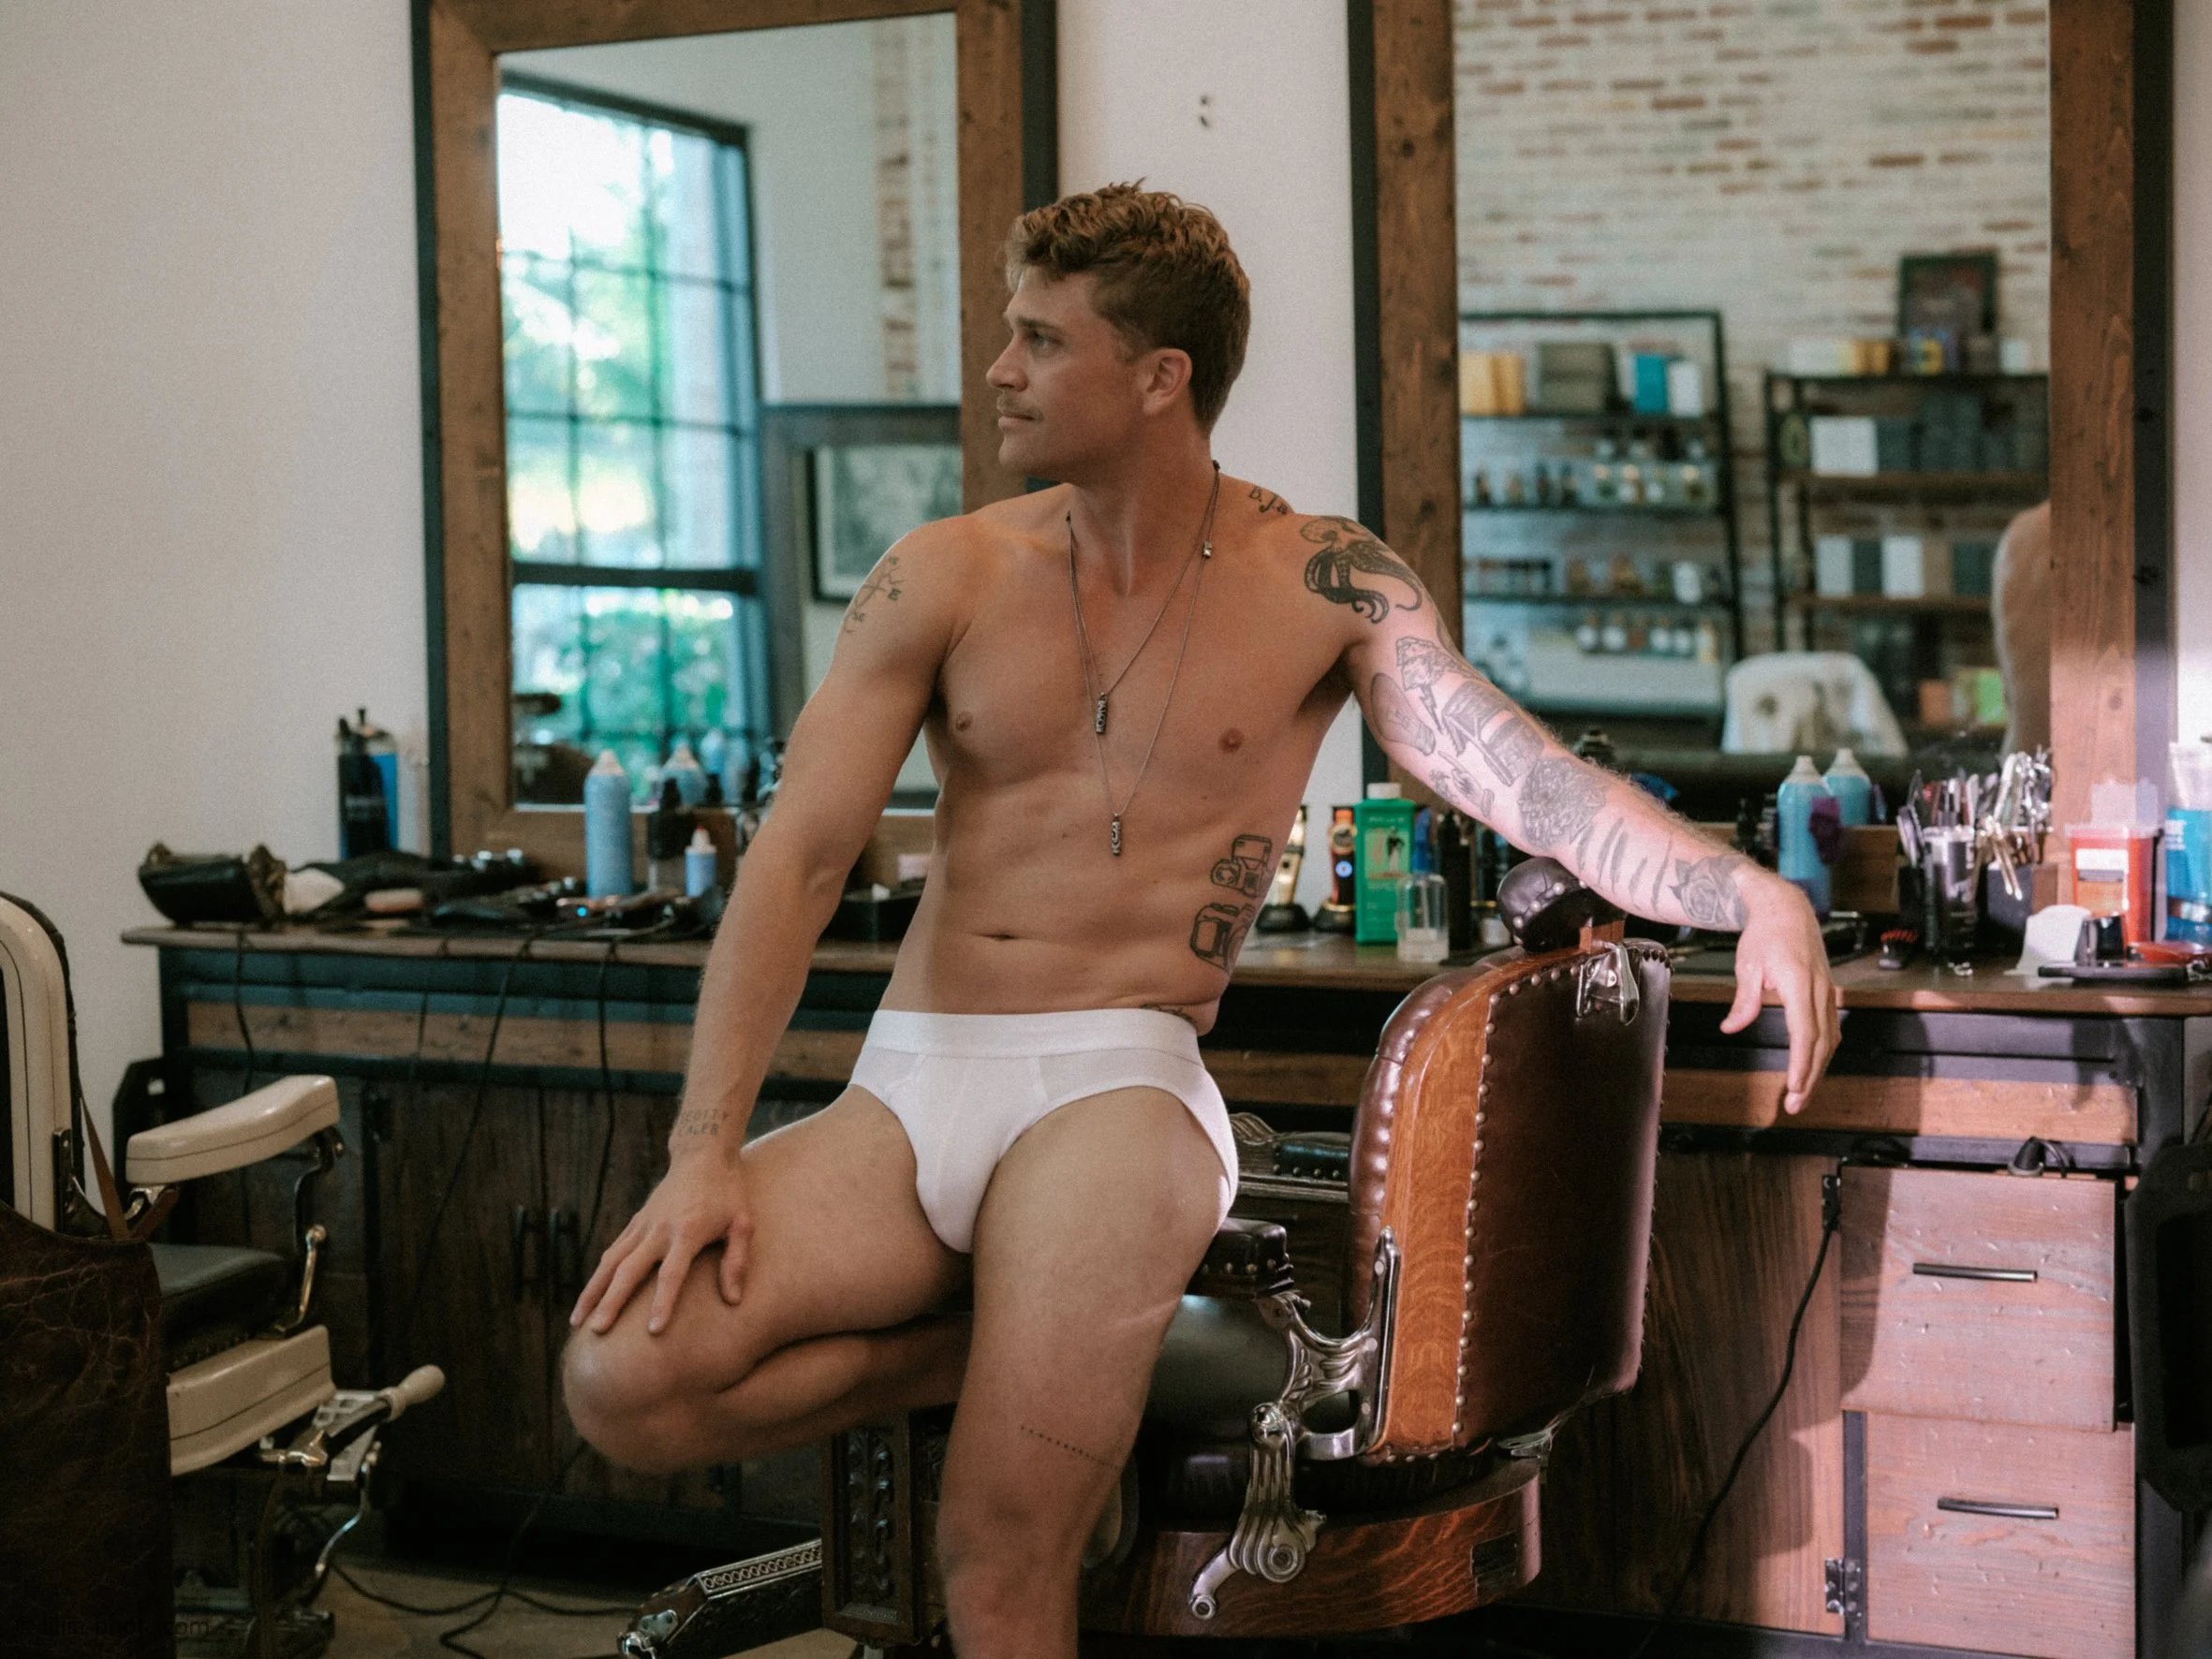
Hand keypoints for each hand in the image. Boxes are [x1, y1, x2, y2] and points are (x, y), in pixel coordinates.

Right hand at [570, 1152, 752, 1335]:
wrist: (702, 1155)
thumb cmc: (729, 1193)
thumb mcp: (743, 1223)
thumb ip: (737, 1261)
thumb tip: (733, 1300)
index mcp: (688, 1231)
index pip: (672, 1273)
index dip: (663, 1302)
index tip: (653, 1330)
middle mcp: (659, 1229)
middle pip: (630, 1270)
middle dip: (612, 1302)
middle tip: (598, 1332)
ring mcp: (643, 1225)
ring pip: (611, 1261)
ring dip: (593, 1291)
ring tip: (576, 1321)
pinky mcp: (635, 1222)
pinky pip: (613, 1251)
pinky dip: (598, 1275)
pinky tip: (589, 1297)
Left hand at [1722, 875, 1842, 1113]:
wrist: (1787, 909)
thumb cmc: (1764, 934)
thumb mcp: (1747, 964)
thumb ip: (1744, 999)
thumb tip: (1731, 1027)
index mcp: (1798, 982)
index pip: (1804, 1032)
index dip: (1800, 1063)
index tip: (1793, 1087)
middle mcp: (1819, 989)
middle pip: (1821, 1043)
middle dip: (1809, 1077)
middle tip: (1795, 1105)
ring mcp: (1828, 992)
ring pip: (1829, 1039)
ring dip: (1817, 1069)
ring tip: (1802, 1094)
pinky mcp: (1828, 993)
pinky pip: (1830, 1028)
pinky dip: (1822, 1052)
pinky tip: (1813, 1068)